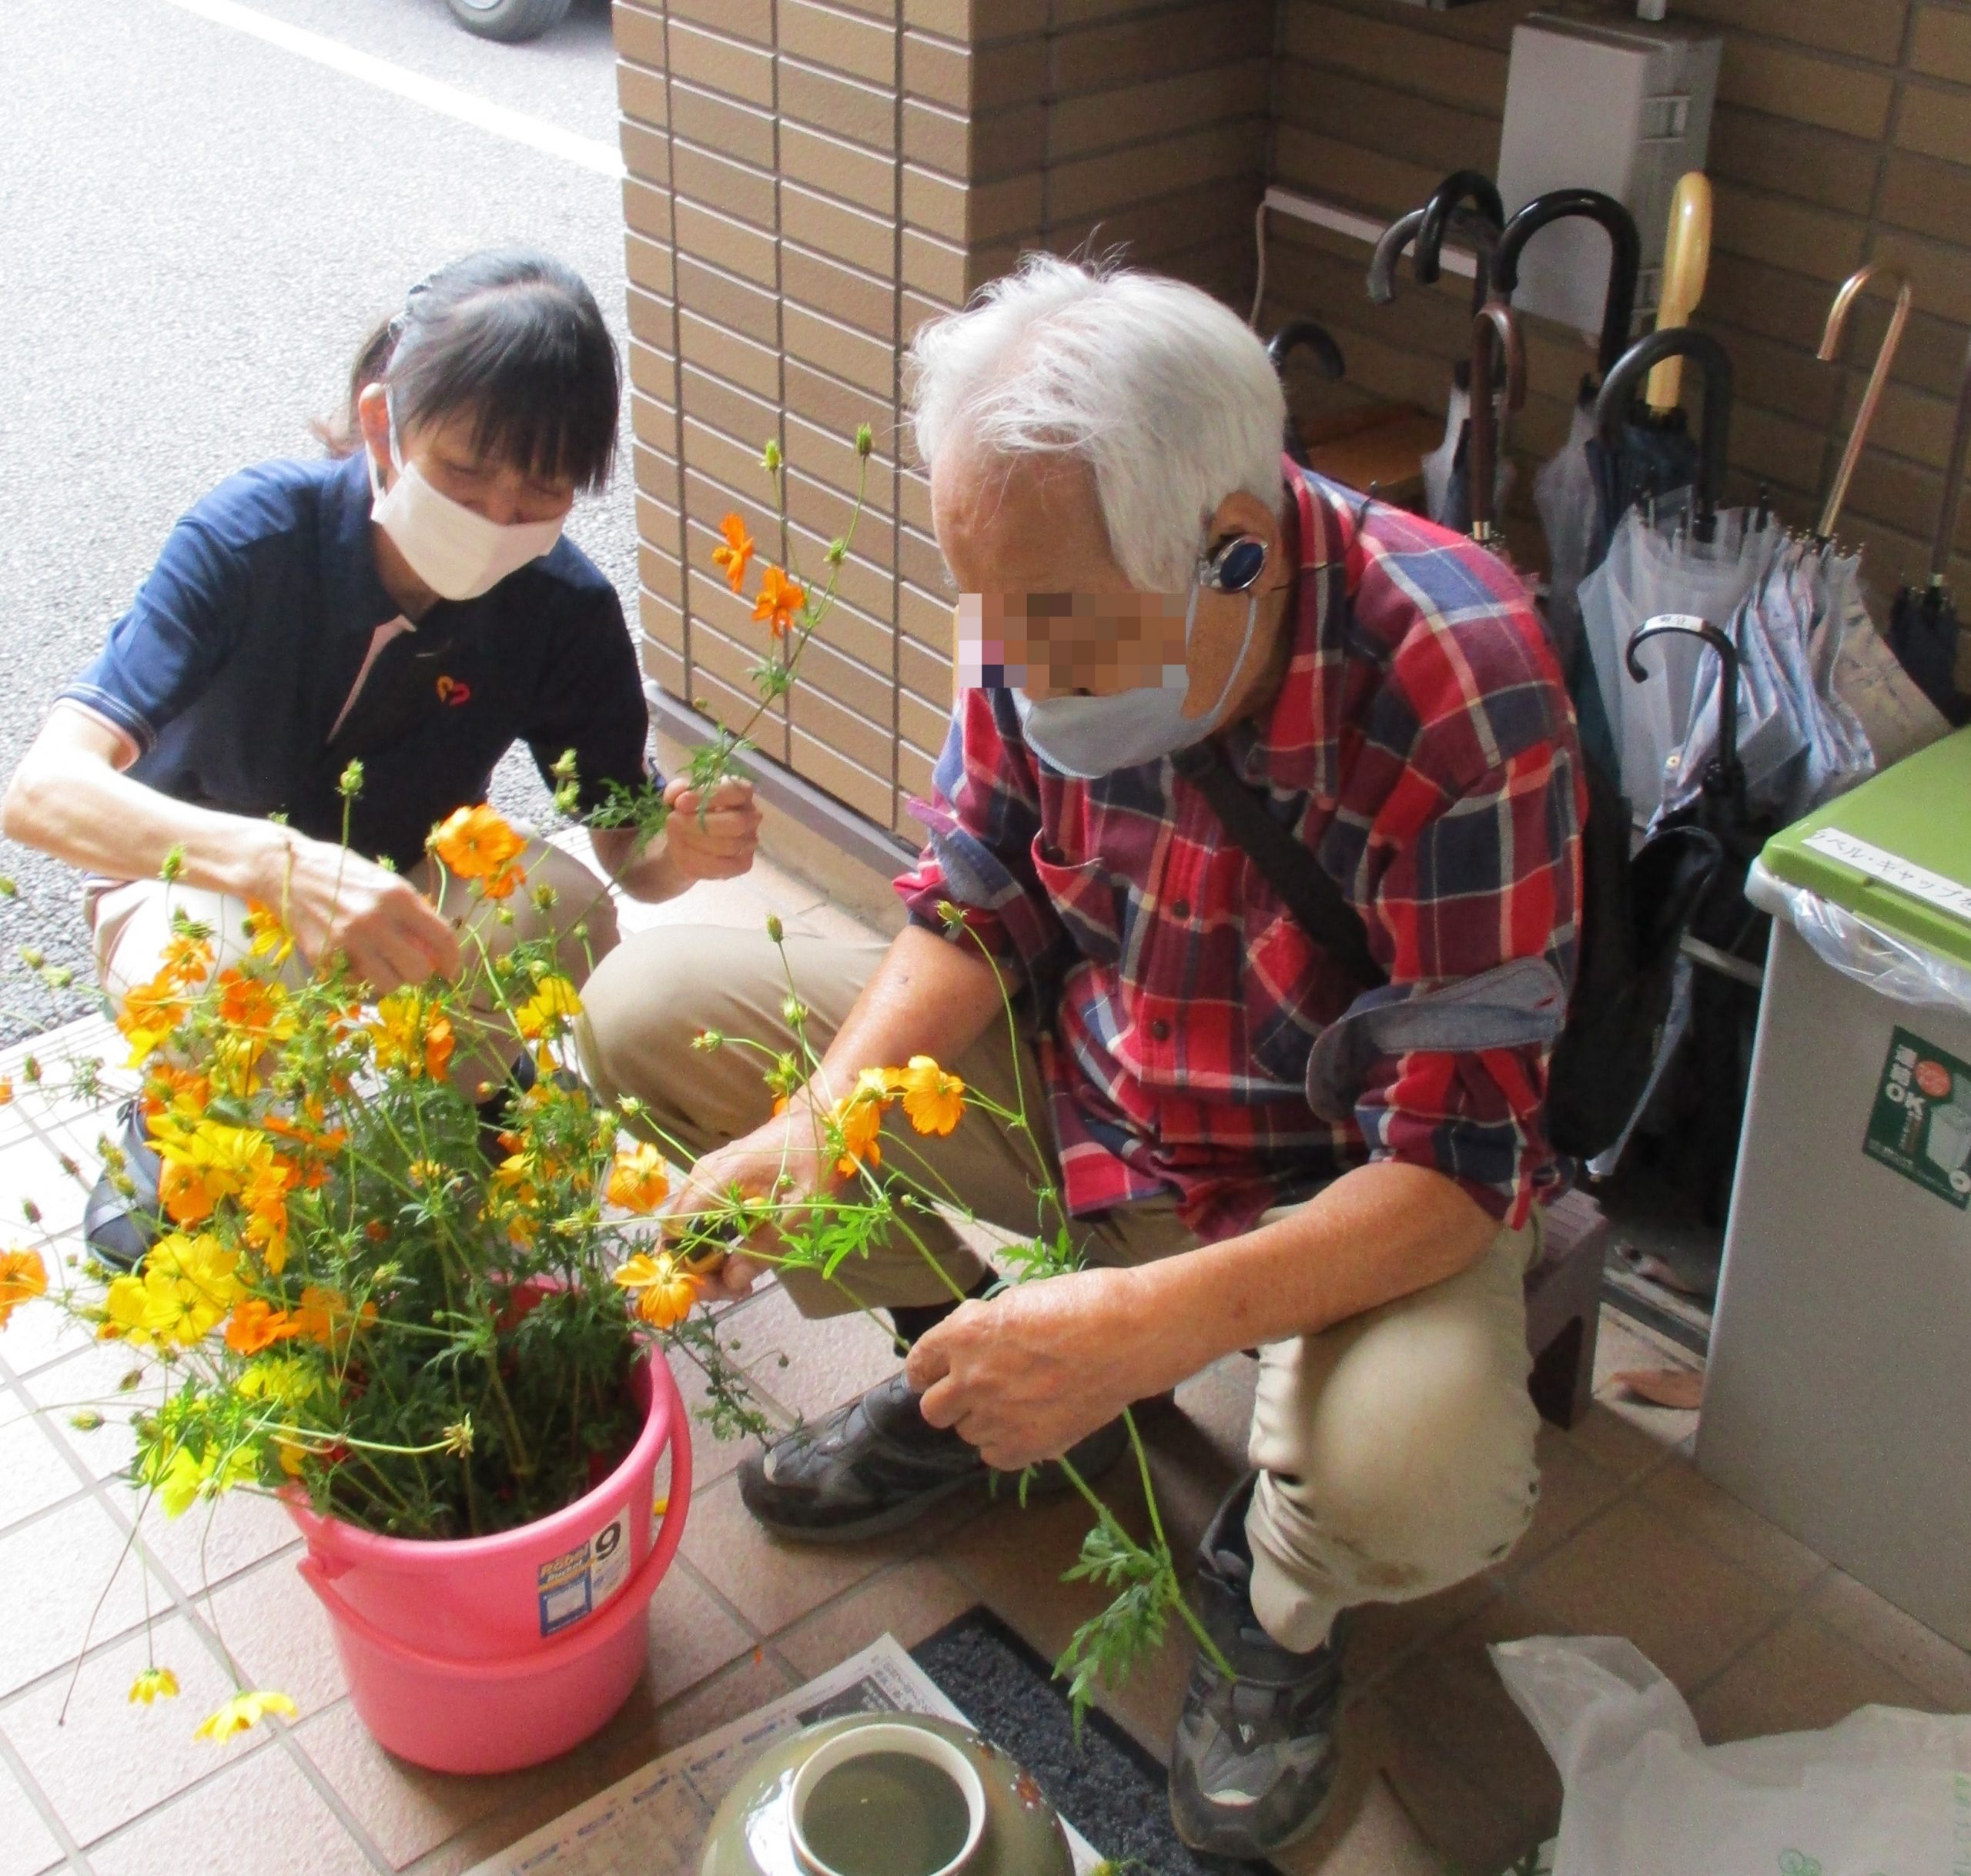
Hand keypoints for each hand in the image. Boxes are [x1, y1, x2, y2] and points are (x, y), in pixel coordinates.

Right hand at [264, 834, 461, 994]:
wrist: (284, 869)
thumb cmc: (340, 871)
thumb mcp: (383, 880)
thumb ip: (410, 910)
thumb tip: (437, 946)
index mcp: (397, 896)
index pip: (441, 938)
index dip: (453, 960)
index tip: (452, 971)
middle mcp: (375, 920)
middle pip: (418, 970)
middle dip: (421, 973)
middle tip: (411, 965)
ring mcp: (348, 941)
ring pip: (389, 983)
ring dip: (391, 977)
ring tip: (381, 961)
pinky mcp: (324, 957)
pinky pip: (355, 981)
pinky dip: (358, 974)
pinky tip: (350, 954)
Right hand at [661, 1093, 833, 1299]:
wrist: (820, 1118)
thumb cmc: (816, 1158)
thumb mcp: (802, 1208)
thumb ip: (765, 1246)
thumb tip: (733, 1281)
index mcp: (719, 1178)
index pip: (677, 1230)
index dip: (688, 1267)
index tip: (716, 1290)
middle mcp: (704, 1176)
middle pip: (678, 1233)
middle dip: (698, 1269)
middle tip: (735, 1290)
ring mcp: (708, 1175)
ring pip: (689, 1227)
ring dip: (708, 1258)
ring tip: (742, 1280)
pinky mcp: (718, 1180)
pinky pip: (702, 1216)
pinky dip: (715, 1241)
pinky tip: (742, 1257)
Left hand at [662, 776, 759, 882]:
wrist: (686, 841)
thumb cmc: (688, 812)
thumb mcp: (679, 794)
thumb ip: (678, 790)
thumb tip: (678, 798)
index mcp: (741, 793)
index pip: (735, 791)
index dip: (709, 797)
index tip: (680, 803)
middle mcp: (752, 816)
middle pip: (735, 823)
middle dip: (700, 824)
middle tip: (673, 822)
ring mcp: (750, 842)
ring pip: (727, 846)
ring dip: (695, 842)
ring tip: (674, 836)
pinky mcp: (744, 863)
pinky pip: (723, 867)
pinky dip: (698, 861)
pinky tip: (683, 854)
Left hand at [907, 1268, 1148, 1471]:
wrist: (1126, 1337)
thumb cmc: (1080, 1304)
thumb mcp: (1018, 1299)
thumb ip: (983, 1326)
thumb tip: (969, 1341)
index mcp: (964, 1335)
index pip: (919, 1363)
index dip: (927, 1370)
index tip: (933, 1374)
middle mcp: (971, 1379)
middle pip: (932, 1409)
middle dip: (950, 1400)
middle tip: (977, 1392)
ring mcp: (997, 1416)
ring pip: (967, 1433)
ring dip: (983, 1421)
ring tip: (1016, 1405)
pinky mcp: (1026, 1445)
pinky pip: (995, 1457)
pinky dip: (1006, 1445)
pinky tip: (1027, 1426)